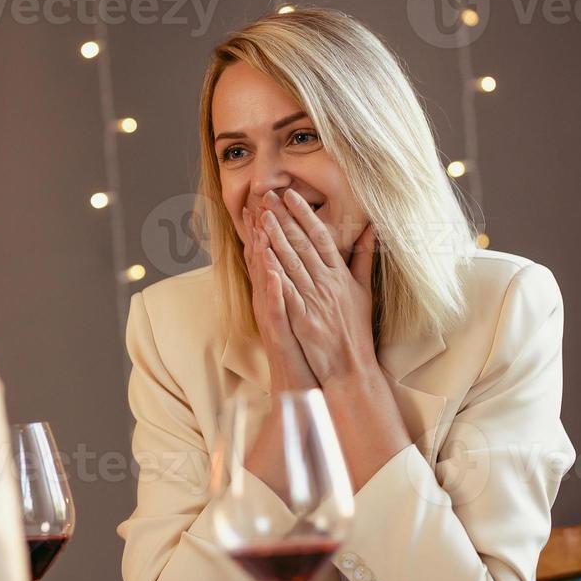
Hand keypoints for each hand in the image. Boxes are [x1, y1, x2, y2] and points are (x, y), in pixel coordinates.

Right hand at [240, 204, 317, 392]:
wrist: (306, 381)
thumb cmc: (312, 346)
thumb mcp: (313, 309)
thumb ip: (317, 281)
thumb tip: (325, 257)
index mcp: (284, 290)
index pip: (274, 252)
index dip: (270, 226)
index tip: (268, 199)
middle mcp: (273, 299)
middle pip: (264, 258)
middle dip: (261, 228)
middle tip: (255, 201)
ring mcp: (273, 314)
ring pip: (264, 278)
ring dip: (260, 252)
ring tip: (259, 225)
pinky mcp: (278, 331)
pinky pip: (274, 307)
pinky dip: (272, 289)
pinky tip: (272, 272)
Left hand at [258, 189, 377, 383]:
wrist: (351, 367)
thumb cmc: (356, 330)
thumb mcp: (364, 291)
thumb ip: (363, 259)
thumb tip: (371, 230)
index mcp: (340, 275)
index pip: (321, 237)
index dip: (305, 215)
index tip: (291, 195)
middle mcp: (327, 283)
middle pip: (303, 245)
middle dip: (284, 218)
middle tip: (268, 196)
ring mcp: (314, 300)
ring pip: (292, 263)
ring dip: (275, 237)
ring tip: (261, 215)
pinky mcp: (303, 318)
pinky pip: (286, 290)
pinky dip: (274, 272)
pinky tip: (262, 254)